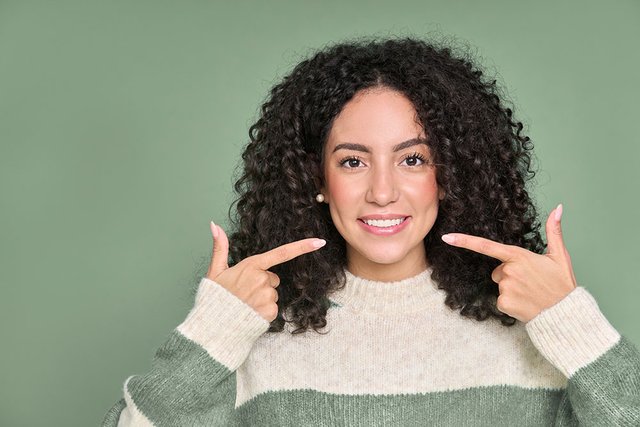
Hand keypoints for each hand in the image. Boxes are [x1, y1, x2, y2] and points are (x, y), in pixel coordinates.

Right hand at [207, 221, 325, 321]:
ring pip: (273, 294)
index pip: (282, 253)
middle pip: (273, 279)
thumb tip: (214, 225)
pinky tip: (250, 313)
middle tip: (244, 293)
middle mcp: (262, 279)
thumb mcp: (215, 271)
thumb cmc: (214, 298)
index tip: (319, 242)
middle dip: (262, 284)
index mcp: (251, 265)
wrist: (213, 327)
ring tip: (244, 304)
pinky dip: (264, 312)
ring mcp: (267, 296)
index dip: (302, 247)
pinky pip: (273, 308)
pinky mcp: (270, 311)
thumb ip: (220, 247)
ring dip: (262, 299)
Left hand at [440, 204, 576, 322]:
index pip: (486, 246)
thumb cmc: (562, 284)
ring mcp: (505, 288)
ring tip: (530, 293)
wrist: (565, 314)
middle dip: (510, 275)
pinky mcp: (503, 303)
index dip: (464, 241)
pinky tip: (525, 303)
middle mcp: (509, 271)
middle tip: (530, 282)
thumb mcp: (559, 256)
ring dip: (511, 289)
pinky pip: (500, 300)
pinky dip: (511, 302)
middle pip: (498, 270)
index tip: (447, 237)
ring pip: (499, 285)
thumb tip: (558, 208)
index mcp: (519, 256)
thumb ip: (554, 231)